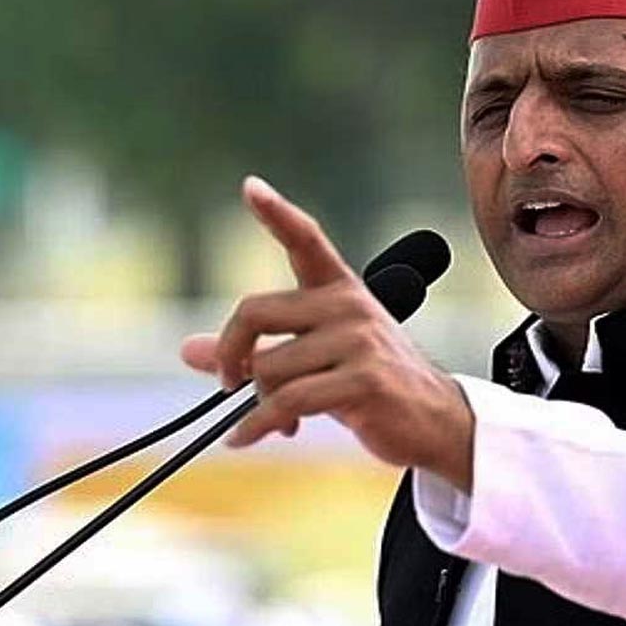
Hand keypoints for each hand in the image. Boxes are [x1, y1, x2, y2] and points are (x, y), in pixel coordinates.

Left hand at [180, 176, 475, 491]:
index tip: (251, 187)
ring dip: (259, 404)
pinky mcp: (364, 381)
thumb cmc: (371, 384)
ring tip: (277, 419)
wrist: (437, 420)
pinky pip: (288, 402)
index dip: (276, 212)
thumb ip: (256, 349)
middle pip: (254, 312)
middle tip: (229, 383)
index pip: (306, 239)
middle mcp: (349, 305)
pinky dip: (257, 426)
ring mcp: (359, 341)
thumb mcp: (314, 358)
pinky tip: (245, 438)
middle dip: (231, 354)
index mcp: (340, 290)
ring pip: (269, 368)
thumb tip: (188, 349)